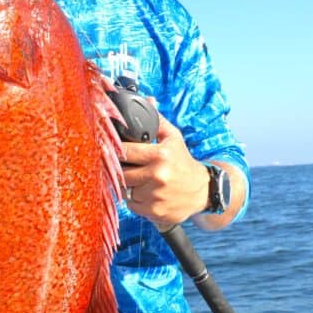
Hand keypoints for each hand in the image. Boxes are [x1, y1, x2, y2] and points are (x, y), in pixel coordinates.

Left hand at [121, 113, 207, 227]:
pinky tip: (147, 194)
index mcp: (160, 155)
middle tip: (126, 167)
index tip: (110, 151)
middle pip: (122, 173)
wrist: (202, 190)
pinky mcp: (155, 212)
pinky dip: (136, 200)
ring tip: (141, 181)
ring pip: (126, 190)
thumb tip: (148, 100)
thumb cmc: (183, 162)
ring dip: (129, 186)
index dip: (115, 151)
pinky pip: (133, 205)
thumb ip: (157, 121)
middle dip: (121, 170)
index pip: (125, 152)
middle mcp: (157, 176)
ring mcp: (156, 196)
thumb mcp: (173, 138)